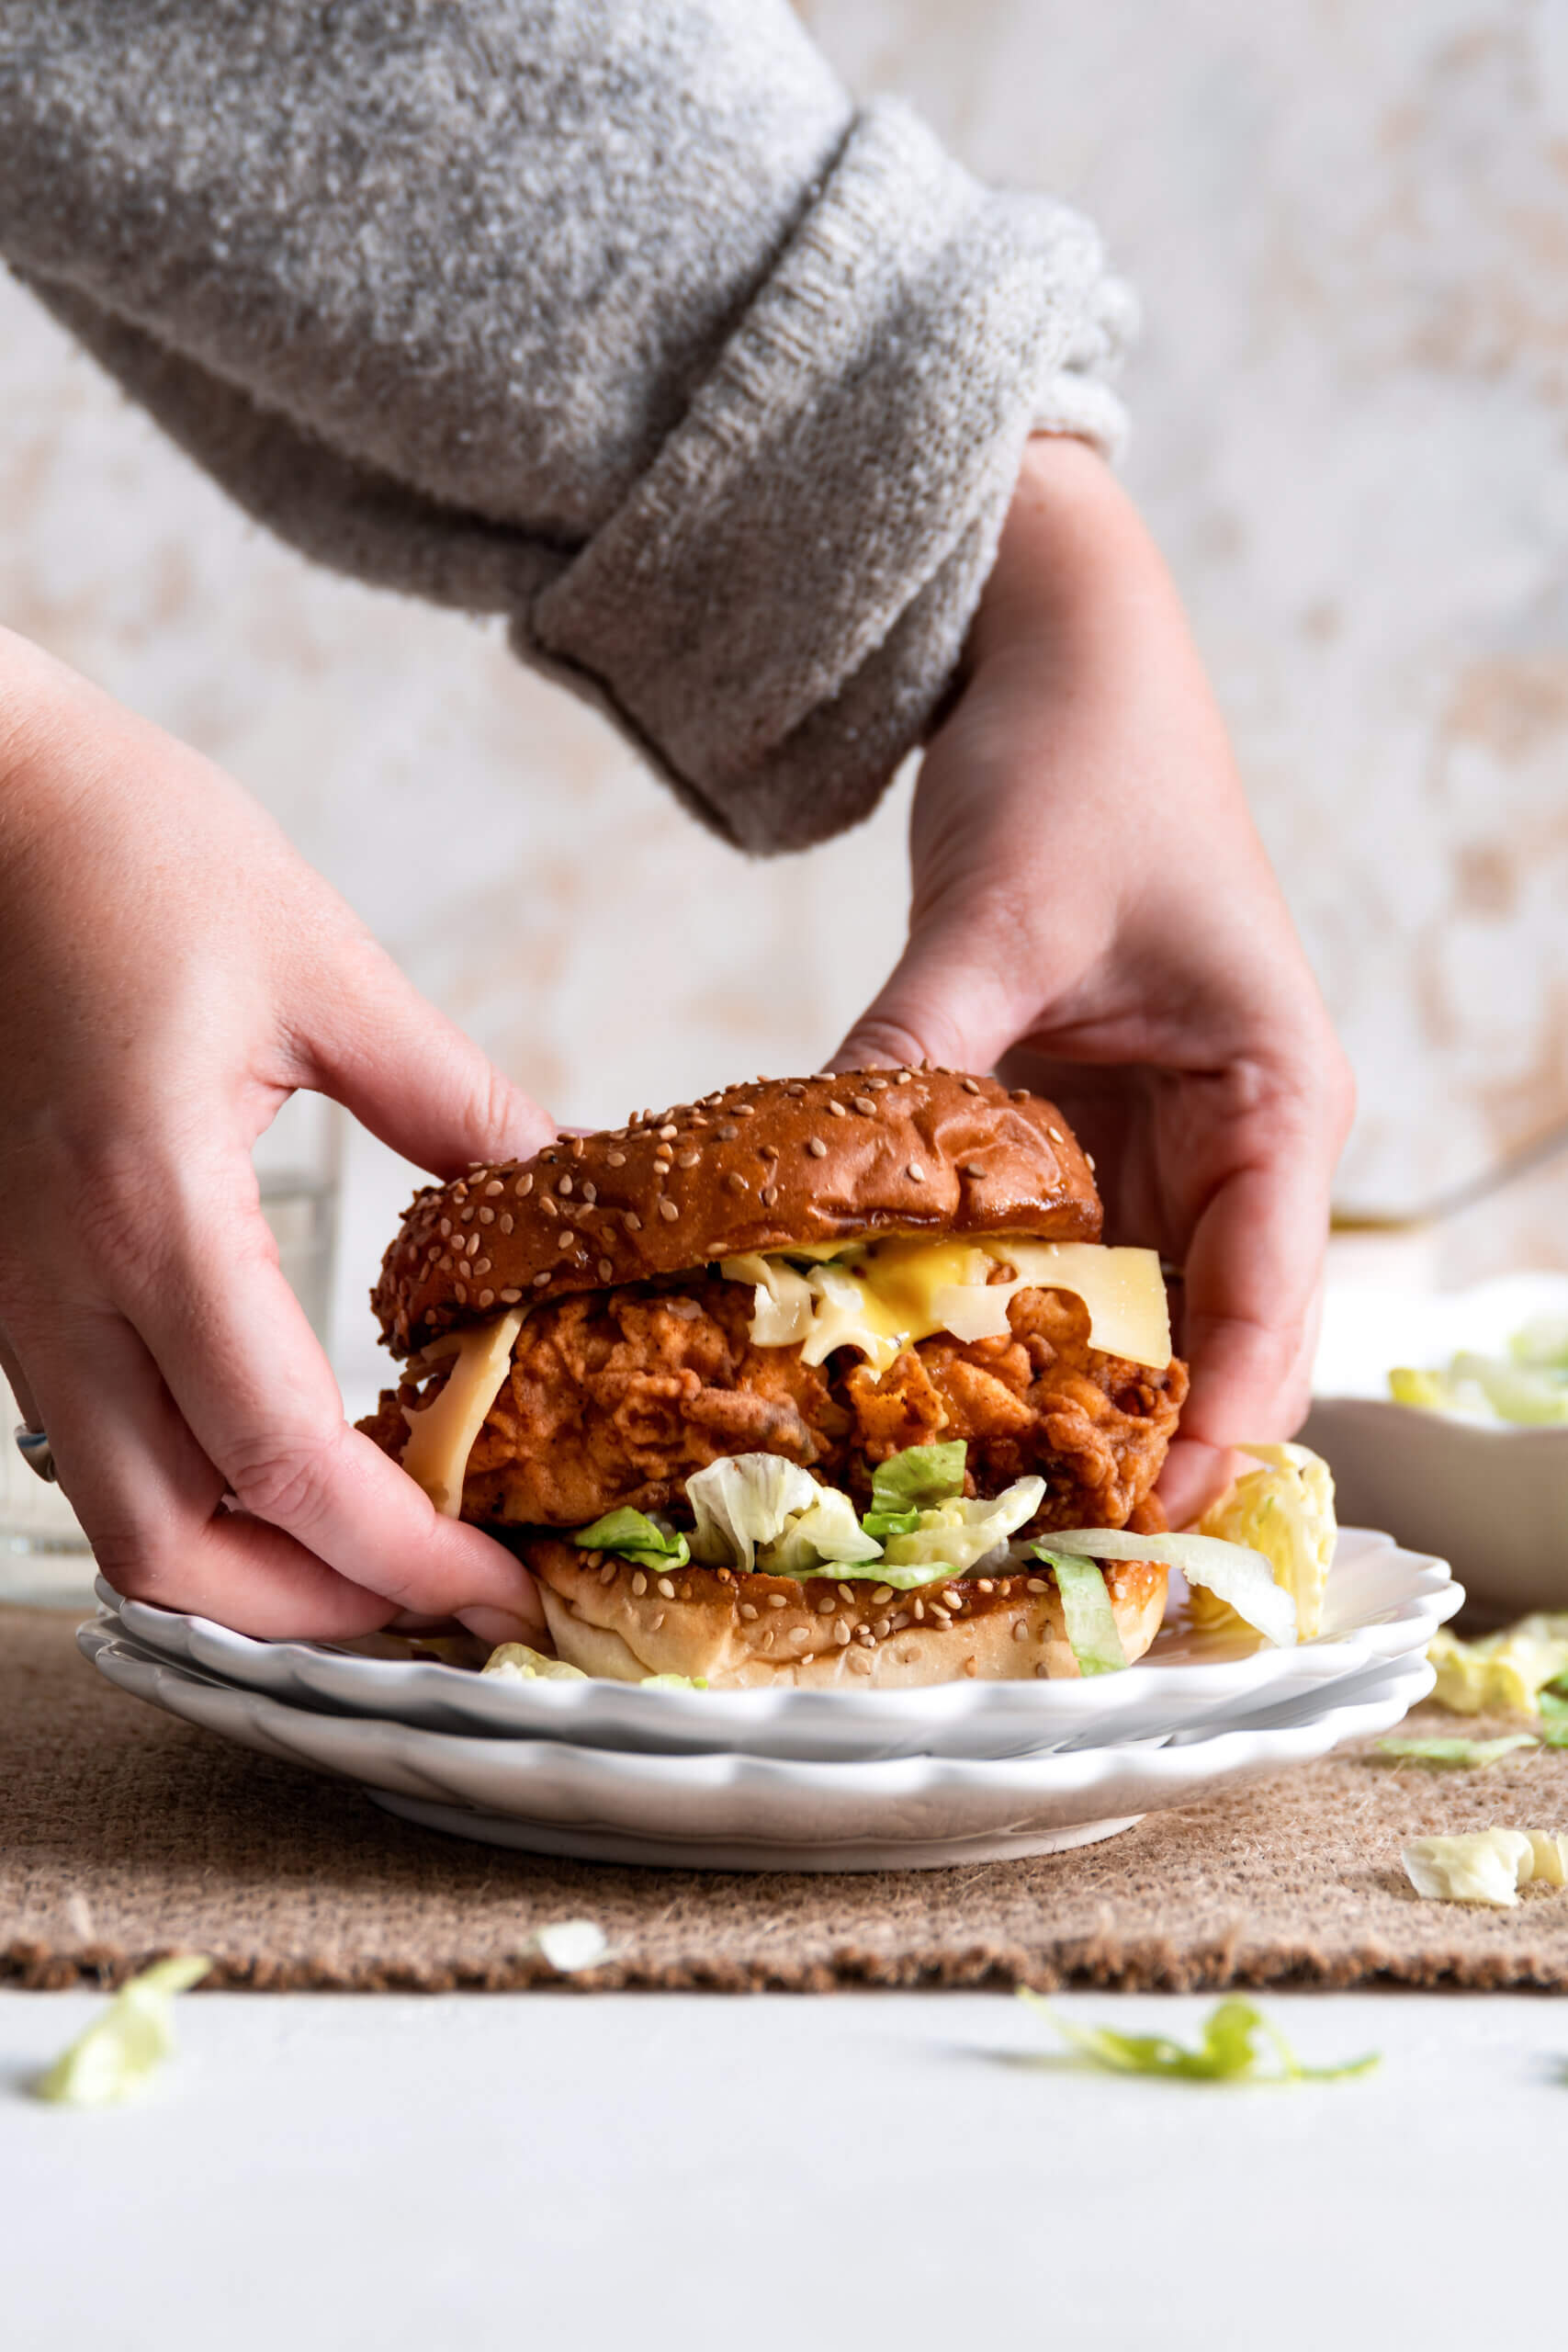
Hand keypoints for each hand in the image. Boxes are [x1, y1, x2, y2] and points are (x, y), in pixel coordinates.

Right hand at [0, 628, 549, 1640]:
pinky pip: (93, 1442)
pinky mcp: (8, 1275)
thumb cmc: (136, 855)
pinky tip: (291, 1463)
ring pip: (118, 1517)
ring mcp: (15, 1293)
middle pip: (171, 1552)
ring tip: (384, 1553)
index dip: (401, 1553)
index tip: (499, 1585)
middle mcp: (59, 1283)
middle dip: (316, 1614)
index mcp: (150, 1210)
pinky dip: (196, 1494)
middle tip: (447, 1599)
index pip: (280, 1462)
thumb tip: (563, 1188)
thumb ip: (456, 1104)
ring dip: (251, 1571)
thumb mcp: (329, 971)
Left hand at [837, 438, 1353, 1523]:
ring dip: (1063, 1402)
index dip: (1210, 1432)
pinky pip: (1057, 1255)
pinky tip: (926, 1380)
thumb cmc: (1082, 765)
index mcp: (1278, 1096)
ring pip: (1129, 1315)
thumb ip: (920, 1051)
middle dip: (1136, 1450)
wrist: (1059, 658)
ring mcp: (1160, 1143)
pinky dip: (1003, 1317)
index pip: (1268, 1305)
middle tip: (1039, 1559)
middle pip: (1210, 1342)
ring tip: (977, 1504)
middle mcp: (1237, 1141)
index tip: (1137, 1534)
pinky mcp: (1086, 1129)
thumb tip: (808, 1186)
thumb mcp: (997, 917)